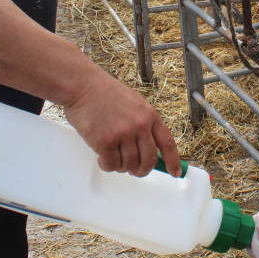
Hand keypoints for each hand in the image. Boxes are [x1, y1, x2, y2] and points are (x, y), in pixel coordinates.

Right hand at [63, 68, 181, 176]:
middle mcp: (140, 125)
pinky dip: (107, 165)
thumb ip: (143, 123)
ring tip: (113, 157)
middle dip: (142, 170)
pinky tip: (103, 158)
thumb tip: (148, 147)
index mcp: (150, 115)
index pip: (167, 143)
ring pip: (129, 165)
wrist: (83, 86)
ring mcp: (123, 134)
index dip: (173, 161)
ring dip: (122, 166)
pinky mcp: (106, 142)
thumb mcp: (135, 104)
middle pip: (149, 160)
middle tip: (135, 170)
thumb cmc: (104, 92)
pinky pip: (112, 164)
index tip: (175, 172)